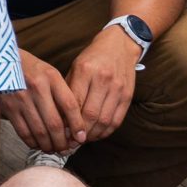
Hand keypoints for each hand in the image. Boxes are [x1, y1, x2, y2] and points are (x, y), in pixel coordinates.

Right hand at [0, 49, 85, 153]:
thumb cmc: (30, 69)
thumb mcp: (49, 73)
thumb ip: (62, 94)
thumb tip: (73, 124)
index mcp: (51, 77)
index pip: (70, 106)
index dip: (78, 125)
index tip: (81, 138)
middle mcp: (37, 87)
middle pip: (55, 123)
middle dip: (63, 142)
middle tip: (66, 148)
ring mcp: (21, 98)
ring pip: (40, 131)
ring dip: (49, 145)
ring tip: (54, 149)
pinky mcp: (9, 107)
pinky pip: (24, 132)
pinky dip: (32, 142)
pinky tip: (38, 144)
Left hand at [68, 28, 139, 143]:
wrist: (120, 45)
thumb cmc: (92, 58)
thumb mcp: (75, 67)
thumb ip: (68, 89)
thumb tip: (59, 115)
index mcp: (85, 71)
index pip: (74, 103)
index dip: (67, 122)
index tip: (60, 132)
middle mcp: (103, 80)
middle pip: (90, 115)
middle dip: (79, 132)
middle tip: (70, 141)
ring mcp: (118, 88)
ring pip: (104, 120)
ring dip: (92, 135)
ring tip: (82, 140)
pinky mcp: (128, 95)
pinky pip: (117, 120)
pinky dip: (106, 131)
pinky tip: (97, 134)